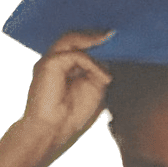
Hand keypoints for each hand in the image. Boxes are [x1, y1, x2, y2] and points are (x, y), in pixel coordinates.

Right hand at [18, 31, 113, 166]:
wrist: (52, 132)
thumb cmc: (71, 116)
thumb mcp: (95, 89)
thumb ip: (100, 69)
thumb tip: (110, 54)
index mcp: (66, 65)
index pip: (81, 43)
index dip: (98, 40)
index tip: (117, 38)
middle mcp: (57, 59)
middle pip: (76, 36)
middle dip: (96, 34)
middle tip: (116, 34)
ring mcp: (52, 59)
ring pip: (73, 38)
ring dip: (94, 40)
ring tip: (112, 40)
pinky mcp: (50, 63)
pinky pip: (75, 55)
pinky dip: (92, 63)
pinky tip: (104, 76)